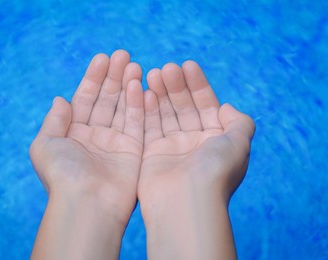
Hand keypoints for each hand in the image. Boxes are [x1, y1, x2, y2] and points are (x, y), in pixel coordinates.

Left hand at [29, 50, 144, 259]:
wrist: (86, 204)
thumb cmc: (62, 175)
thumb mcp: (46, 144)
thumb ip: (54, 120)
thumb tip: (60, 98)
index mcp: (73, 133)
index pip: (85, 98)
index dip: (93, 78)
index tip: (102, 58)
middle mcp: (94, 135)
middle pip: (105, 99)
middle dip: (113, 76)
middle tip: (122, 54)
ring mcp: (115, 142)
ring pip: (122, 107)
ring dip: (127, 85)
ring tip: (133, 64)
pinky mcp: (134, 150)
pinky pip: (137, 121)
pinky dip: (138, 103)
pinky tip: (139, 84)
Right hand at [138, 61, 254, 258]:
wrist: (186, 202)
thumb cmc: (215, 172)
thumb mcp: (239, 143)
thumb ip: (239, 122)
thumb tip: (227, 107)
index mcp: (216, 140)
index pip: (206, 105)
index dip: (198, 84)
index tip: (188, 65)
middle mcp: (194, 143)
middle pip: (184, 107)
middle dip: (176, 86)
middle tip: (166, 68)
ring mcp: (172, 148)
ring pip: (165, 114)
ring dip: (160, 93)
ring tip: (153, 74)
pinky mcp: (152, 154)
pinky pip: (149, 127)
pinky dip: (147, 109)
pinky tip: (144, 91)